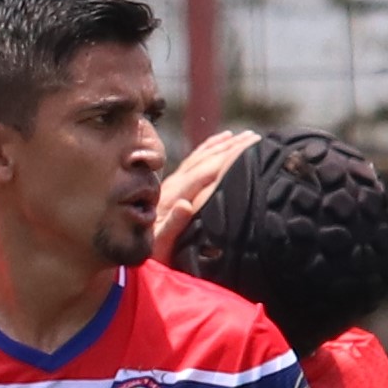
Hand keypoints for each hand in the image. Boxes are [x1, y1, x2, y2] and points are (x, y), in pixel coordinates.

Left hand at [160, 124, 260, 248]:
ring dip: (224, 144)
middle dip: (230, 148)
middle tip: (255, 137)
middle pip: (205, 160)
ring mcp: (174, 182)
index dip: (225, 159)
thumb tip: (184, 205)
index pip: (203, 173)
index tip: (248, 148)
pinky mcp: (174, 184)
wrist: (132, 246)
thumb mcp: (161, 243)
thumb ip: (172, 224)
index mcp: (173, 197)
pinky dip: (210, 146)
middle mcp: (173, 185)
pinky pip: (195, 159)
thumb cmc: (153, 252)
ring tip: (246, 135)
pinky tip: (223, 138)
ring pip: (202, 156)